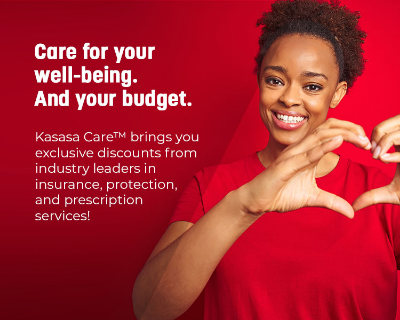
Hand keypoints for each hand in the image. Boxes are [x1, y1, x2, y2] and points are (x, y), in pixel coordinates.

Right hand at [237, 118, 371, 218]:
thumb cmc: (279, 194)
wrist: (256, 201)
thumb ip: (331, 201)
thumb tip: (351, 212)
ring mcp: (292, 156)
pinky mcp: (285, 166)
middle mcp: (300, 150)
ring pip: (319, 136)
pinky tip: (337, 143)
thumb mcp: (312, 198)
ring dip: (342, 135)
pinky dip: (322, 147)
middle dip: (351, 130)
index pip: (330, 133)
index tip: (367, 143)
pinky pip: (306, 154)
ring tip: (360, 139)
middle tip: (368, 140)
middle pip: (328, 129)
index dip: (350, 133)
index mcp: (307, 153)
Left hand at [353, 114, 399, 210]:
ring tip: (379, 158)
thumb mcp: (392, 193)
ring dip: (384, 143)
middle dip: (378, 135)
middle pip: (393, 122)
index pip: (386, 126)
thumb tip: (353, 206)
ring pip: (397, 132)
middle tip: (373, 153)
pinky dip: (393, 153)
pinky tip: (384, 160)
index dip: (374, 136)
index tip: (371, 153)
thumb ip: (372, 196)